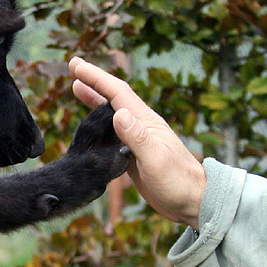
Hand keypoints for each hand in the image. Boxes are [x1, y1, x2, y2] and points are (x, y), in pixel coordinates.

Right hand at [68, 56, 207, 228]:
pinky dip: (98, 125)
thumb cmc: (178, 182)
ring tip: (76, 88)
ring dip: (94, 100)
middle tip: (73, 67)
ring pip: (111, 114)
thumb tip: (118, 113)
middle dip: (93, 81)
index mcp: (146, 122)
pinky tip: (91, 127)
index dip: (96, 77)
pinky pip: (111, 133)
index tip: (76, 65)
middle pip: (113, 97)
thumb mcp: (156, 160)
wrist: (192, 201)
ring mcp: (137, 140)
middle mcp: (141, 126)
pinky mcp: (133, 154)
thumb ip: (138, 137)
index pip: (118, 92)